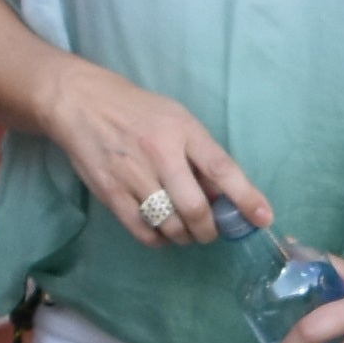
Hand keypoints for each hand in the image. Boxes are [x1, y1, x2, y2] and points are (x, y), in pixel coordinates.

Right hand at [44, 66, 268, 254]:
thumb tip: (222, 195)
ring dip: (184, 236)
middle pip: (195, 208)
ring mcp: (134, 175)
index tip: (263, 218)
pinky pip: (143, 232)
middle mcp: (161, 153)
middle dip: (209, 230)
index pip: (222, 168)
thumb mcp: (176, 119)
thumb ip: (199, 154)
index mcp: (183, 130)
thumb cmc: (136, 110)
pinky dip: (159, 241)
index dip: (246, 197)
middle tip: (211, 231)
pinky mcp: (110, 193)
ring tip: (185, 230)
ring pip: (170, 225)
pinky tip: (162, 234)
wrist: (80, 102)